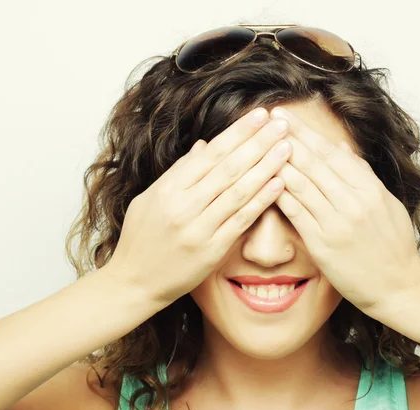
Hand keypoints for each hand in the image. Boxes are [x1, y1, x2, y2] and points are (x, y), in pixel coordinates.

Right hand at [103, 108, 291, 307]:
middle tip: (282, 123)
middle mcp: (183, 206)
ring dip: (265, 167)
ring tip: (287, 148)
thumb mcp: (150, 199)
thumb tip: (204, 146)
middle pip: (228, 167)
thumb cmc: (140, 239)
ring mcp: (198, 229)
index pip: (210, 154)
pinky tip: (279, 184)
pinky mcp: (211, 251)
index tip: (259, 116)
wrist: (133, 282)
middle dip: (257, 142)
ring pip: (238, 191)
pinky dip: (261, 201)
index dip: (237, 133)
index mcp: (168, 189)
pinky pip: (241, 221)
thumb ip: (178, 173)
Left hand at [269, 106, 419, 315]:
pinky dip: (280, 196)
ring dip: (278, 163)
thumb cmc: (395, 247)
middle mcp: (353, 202)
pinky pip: (296, 214)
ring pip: (302, 185)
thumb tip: (342, 148)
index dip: (306, 133)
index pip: (331, 153)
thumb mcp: (388, 205)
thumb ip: (364, 176)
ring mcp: (337, 224)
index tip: (285, 116)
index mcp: (370, 190)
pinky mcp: (323, 245)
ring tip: (258, 146)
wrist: (399, 288)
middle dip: (287, 139)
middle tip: (264, 120)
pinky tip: (264, 182)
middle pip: (313, 164)